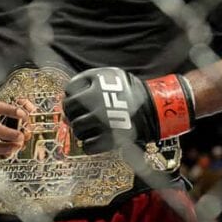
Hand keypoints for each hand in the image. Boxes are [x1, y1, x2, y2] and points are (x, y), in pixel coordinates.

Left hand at [62, 67, 194, 153]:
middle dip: (72, 113)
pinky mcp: (109, 140)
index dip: (71, 95)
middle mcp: (95, 104)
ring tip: (90, 127)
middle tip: (80, 115)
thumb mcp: (109, 74)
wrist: (154, 109)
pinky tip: (96, 139)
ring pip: (76, 130)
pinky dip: (89, 145)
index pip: (69, 90)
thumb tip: (67, 97)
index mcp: (96, 86)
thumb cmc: (129, 91)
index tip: (77, 100)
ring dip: (81, 129)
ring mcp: (101, 123)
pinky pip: (87, 147)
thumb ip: (87, 80)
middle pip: (69, 111)